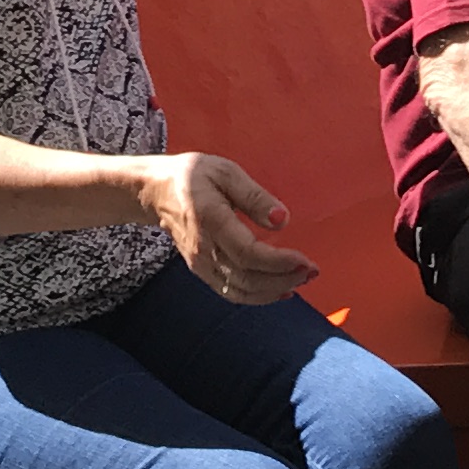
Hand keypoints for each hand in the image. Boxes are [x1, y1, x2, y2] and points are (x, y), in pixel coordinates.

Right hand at [136, 150, 318, 301]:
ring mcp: (201, 264)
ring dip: (274, 290)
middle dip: (284, 279)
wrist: (156, 191)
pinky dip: (258, 296)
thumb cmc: (194, 176)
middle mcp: (204, 249)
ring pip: (241, 291)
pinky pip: (232, 292)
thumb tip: (282, 220)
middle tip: (312, 271)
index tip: (305, 260)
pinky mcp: (202, 271)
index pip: (248, 254)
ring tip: (301, 279)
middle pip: (247, 278)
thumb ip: (255, 196)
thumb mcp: (226, 172)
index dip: (280, 263)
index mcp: (211, 221)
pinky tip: (280, 290)